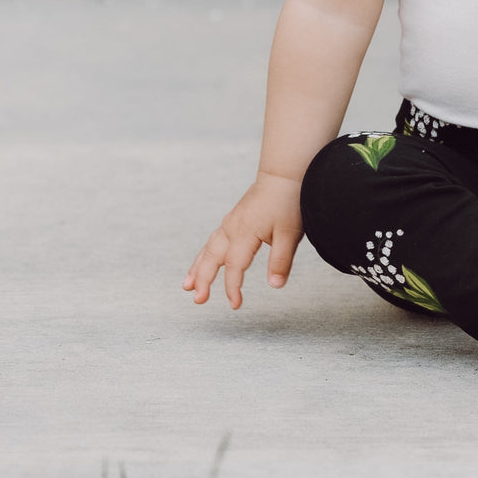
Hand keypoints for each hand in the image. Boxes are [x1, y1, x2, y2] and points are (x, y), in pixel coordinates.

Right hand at [183, 172, 303, 308]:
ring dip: (198, 267)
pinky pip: (214, 239)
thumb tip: (275, 286)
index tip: (235, 305)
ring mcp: (232, 221)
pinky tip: (203, 261)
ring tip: (188, 285)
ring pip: (209, 248)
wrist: (284, 172)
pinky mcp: (235, 218)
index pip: (234, 267)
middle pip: (212, 258)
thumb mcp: (290, 233)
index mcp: (244, 233)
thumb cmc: (289, 200)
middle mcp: (232, 227)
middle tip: (198, 300)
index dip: (233, 288)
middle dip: (203, 279)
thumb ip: (281, 260)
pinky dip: (205, 253)